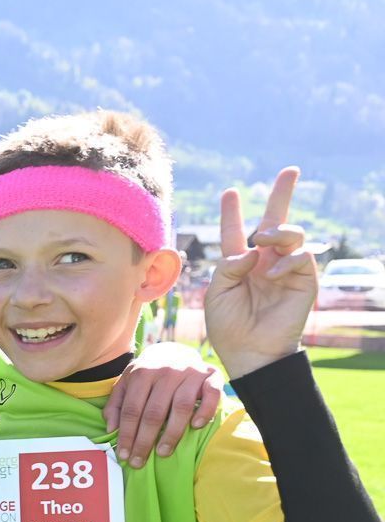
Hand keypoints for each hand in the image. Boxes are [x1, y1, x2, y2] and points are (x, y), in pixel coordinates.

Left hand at [107, 345, 222, 466]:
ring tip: (162, 452)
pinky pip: (212, 394)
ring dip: (172, 433)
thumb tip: (111, 429)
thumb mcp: (127, 383)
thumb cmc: (148, 374)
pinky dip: (205, 411)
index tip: (124, 455)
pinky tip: (196, 426)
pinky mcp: (211, 375)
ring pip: (182, 407)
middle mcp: (166, 372)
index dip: (127, 434)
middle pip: (154, 412)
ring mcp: (190, 373)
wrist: (175, 350)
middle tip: (139, 462)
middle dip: (144, 441)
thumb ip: (116, 404)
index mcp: (142, 374)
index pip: (132, 410)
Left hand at [205, 167, 316, 378]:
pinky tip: (273, 274)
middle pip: (275, 221)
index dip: (232, 212)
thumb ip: (229, 265)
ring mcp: (286, 268)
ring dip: (279, 231)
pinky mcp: (304, 280)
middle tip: (290, 171)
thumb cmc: (228, 325)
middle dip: (283, 194)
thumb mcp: (217, 292)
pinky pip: (302, 257)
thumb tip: (255, 248)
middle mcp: (264, 260)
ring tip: (264, 239)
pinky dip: (287, 260)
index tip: (230, 192)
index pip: (236, 231)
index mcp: (239, 262)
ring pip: (293, 234)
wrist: (249, 351)